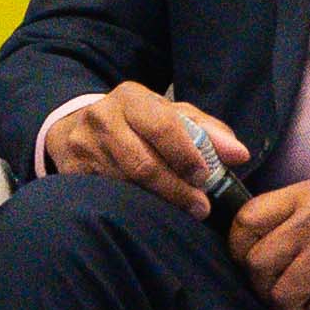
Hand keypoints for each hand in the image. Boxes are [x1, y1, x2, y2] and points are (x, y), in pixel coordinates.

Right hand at [41, 77, 249, 211]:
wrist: (76, 129)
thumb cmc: (136, 124)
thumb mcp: (170, 116)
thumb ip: (207, 131)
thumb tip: (238, 154)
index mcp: (131, 98)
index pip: (163, 127)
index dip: (186, 155)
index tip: (205, 177)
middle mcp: (101, 117)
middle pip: (142, 162)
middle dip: (176, 188)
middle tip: (200, 206)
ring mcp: (81, 146)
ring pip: (124, 184)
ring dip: (158, 201)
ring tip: (182, 211)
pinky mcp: (70, 171)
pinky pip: (106, 195)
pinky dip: (132, 206)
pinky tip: (149, 211)